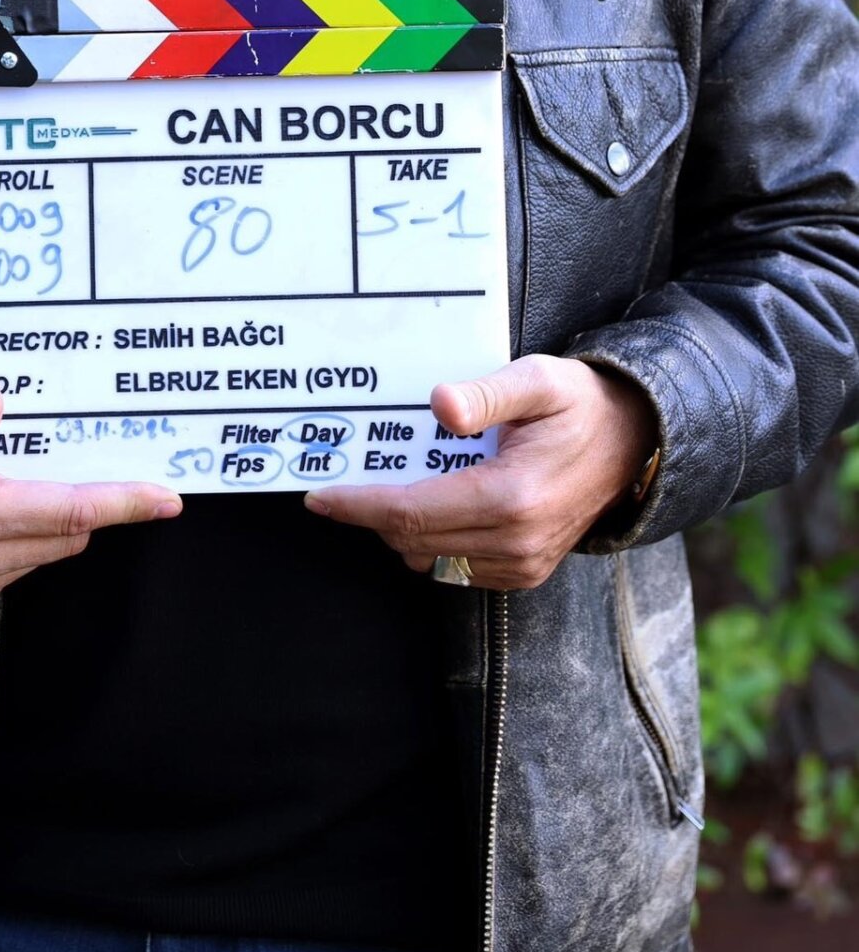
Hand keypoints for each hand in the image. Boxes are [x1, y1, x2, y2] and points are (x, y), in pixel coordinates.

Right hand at [0, 379, 181, 602]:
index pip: (71, 511)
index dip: (124, 503)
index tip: (168, 497)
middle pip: (70, 531)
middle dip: (98, 500)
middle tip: (116, 459)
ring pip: (53, 547)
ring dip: (65, 514)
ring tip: (54, 469)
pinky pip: (29, 558)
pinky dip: (40, 531)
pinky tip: (24, 495)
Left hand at [304, 354, 655, 590]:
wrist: (633, 443)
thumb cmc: (580, 404)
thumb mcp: (537, 379)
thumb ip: (487, 392)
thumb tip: (440, 405)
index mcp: (511, 498)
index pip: (411, 512)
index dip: (358, 505)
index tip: (318, 496)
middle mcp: (515, 542)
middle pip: (412, 540)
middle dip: (371, 513)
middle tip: (343, 478)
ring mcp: (521, 564)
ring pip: (429, 558)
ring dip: (401, 526)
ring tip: (390, 482)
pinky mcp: (524, 572)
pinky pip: (455, 566)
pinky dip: (432, 539)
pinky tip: (432, 499)